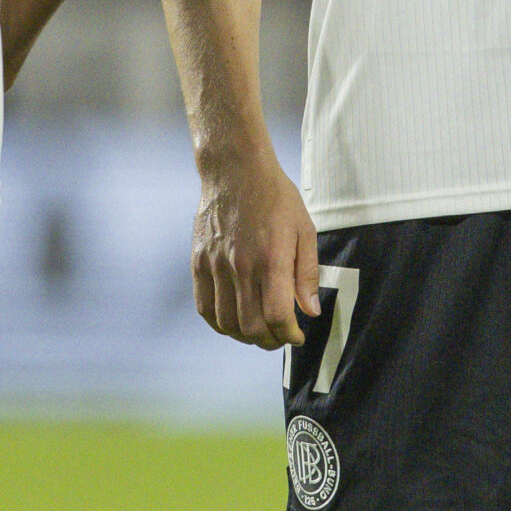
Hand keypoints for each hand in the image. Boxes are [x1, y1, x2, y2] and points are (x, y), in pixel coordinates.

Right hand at [191, 152, 319, 347]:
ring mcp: (216, 266)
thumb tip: (310, 310)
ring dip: (244, 336)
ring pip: (226, 323)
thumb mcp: (304, 230)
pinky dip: (219, 323)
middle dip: (270, 341)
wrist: (235, 170)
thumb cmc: (275, 197)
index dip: (289, 335)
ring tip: (258, 331)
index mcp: (271, 259)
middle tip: (280, 336)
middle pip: (251, 327)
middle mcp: (241, 266)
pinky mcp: (199, 262)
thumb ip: (307, 273)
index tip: (297, 335)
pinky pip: (204, 307)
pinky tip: (233, 321)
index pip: (277, 316)